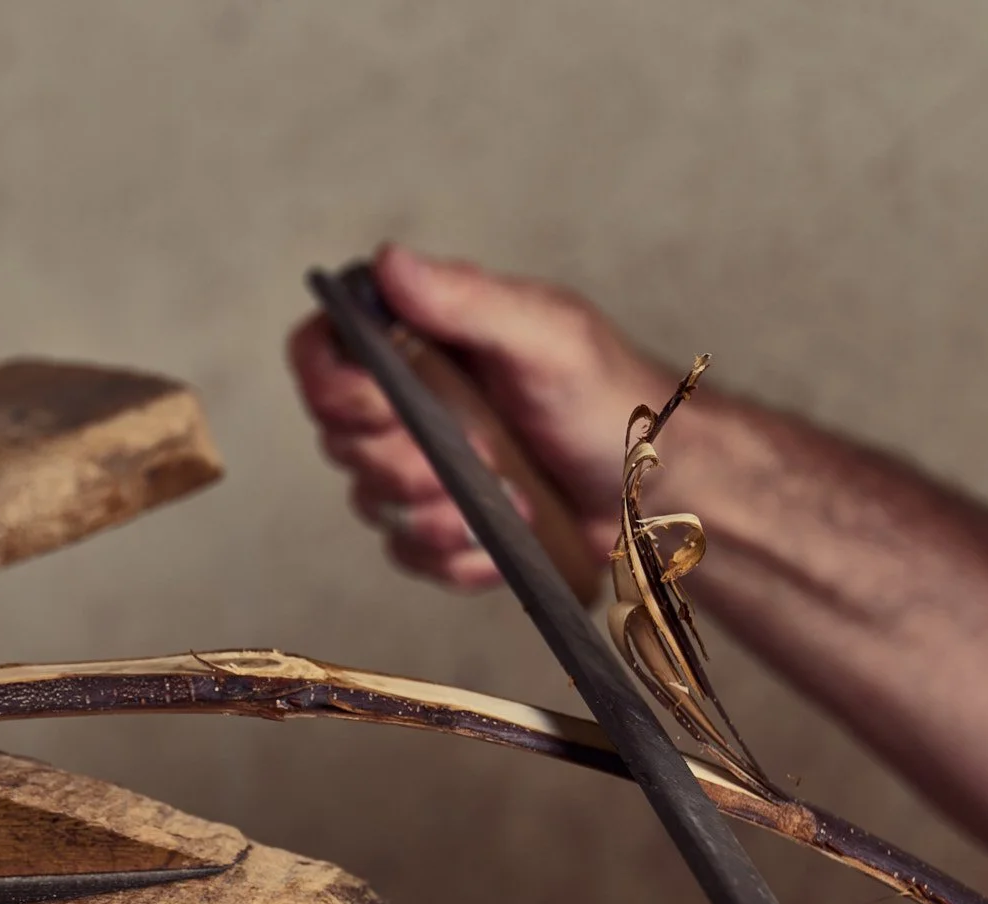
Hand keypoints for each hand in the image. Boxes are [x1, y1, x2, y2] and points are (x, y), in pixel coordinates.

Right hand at [286, 242, 679, 588]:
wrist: (662, 492)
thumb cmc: (616, 401)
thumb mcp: (548, 337)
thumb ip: (467, 300)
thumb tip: (389, 263)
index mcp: (424, 340)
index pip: (324, 352)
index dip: (329, 386)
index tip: (377, 408)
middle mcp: (412, 401)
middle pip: (341, 439)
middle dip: (402, 462)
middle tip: (474, 458)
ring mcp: (424, 468)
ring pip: (372, 504)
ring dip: (437, 515)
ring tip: (509, 501)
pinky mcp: (444, 527)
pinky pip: (410, 553)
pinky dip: (456, 556)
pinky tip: (504, 537)